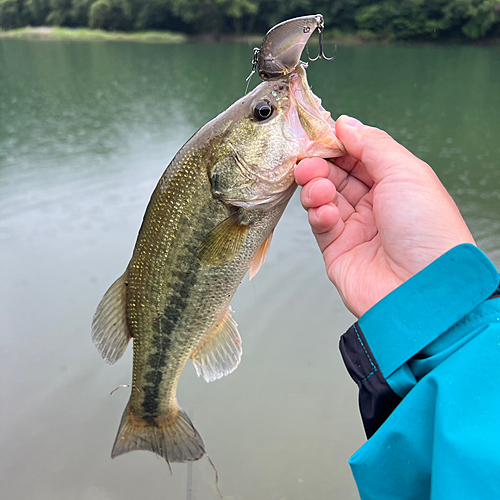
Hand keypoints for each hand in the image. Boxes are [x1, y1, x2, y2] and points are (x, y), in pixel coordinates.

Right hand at [295, 116, 474, 317]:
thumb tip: (346, 124)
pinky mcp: (337, 250)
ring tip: (318, 187)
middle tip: (308, 161)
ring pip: (324, 197)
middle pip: (338, 175)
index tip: (319, 136)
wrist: (420, 289)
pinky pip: (320, 224)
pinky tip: (326, 212)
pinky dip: (318, 214)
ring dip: (316, 187)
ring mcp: (356, 228)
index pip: (360, 156)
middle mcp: (376, 205)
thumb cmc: (427, 232)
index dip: (339, 145)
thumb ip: (372, 145)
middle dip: (321, 165)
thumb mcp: (405, 172)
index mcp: (397, 184)